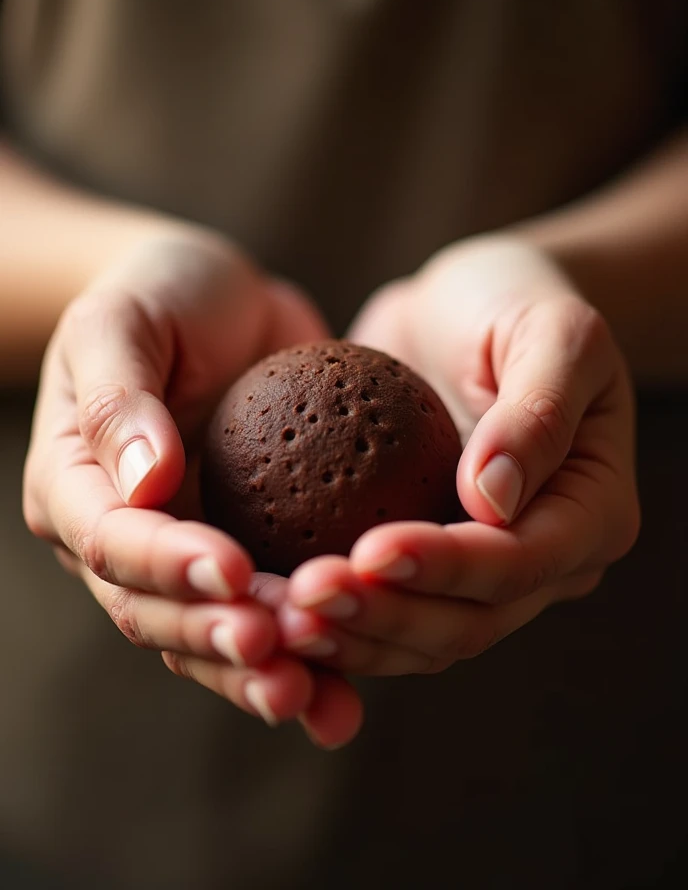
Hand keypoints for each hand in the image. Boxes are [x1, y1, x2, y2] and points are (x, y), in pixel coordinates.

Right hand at [23, 229, 361, 746]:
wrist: (220, 299)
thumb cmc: (160, 293)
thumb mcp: (123, 320)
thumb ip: (120, 397)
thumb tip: (145, 483)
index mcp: (75, 484)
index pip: (111, 539)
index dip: (168, 564)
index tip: (234, 572)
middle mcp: (123, 535)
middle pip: (154, 610)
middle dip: (215, 637)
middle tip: (281, 650)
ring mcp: (185, 552)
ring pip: (208, 634)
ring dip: (259, 668)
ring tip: (316, 692)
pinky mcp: (247, 553)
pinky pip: (268, 615)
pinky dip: (305, 661)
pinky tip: (345, 700)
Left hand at [278, 238, 639, 674]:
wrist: (465, 307)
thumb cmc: (518, 302)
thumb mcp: (555, 331)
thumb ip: (537, 412)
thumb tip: (491, 500)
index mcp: (591, 516)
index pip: (519, 563)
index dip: (446, 569)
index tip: (371, 551)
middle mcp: (542, 562)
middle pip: (467, 621)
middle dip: (386, 617)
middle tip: (306, 596)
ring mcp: (480, 571)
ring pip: (419, 635)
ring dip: (350, 634)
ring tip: (279, 613)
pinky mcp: (423, 561)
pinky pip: (379, 604)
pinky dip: (333, 616)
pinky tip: (270, 602)